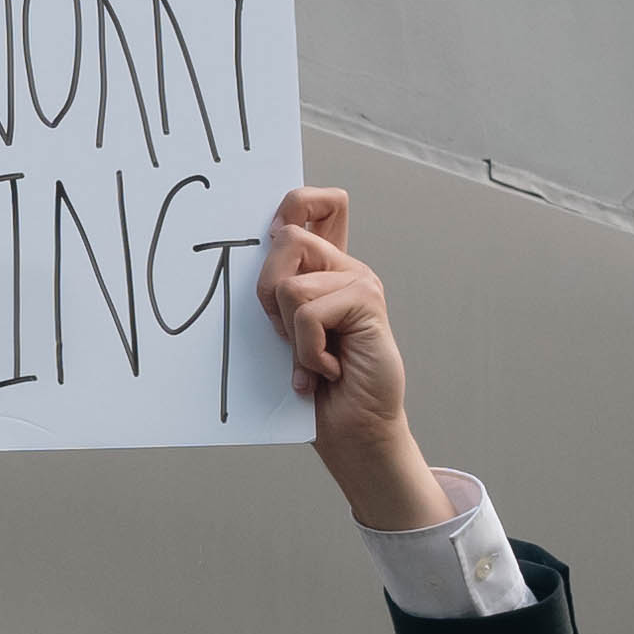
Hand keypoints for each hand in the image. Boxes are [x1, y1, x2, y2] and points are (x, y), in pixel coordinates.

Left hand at [258, 188, 445, 533]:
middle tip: (290, 337)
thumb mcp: (284, 332)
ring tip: (314, 360)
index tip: (275, 226)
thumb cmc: (314, 389)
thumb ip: (278, 290)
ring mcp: (359, 280)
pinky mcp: (367, 300)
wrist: (352, 432)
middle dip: (267, 294)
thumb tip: (266, 242)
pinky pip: (308, 311)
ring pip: (288, 283)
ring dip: (290, 334)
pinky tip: (327, 369)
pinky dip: (307, 351)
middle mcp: (343, 267)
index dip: (296, 200)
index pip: (314, 205)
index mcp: (323, 269)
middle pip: (284, 236)